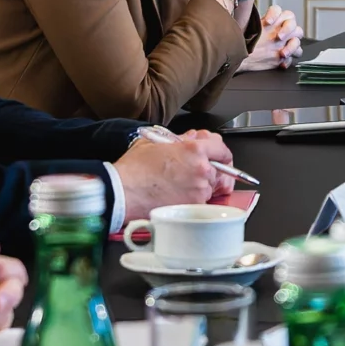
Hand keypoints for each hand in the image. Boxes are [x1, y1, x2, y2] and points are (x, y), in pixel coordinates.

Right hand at [114, 127, 234, 218]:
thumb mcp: (156, 142)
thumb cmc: (134, 169)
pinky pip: (202, 203)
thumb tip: (192, 138)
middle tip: (195, 172)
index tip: (217, 155)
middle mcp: (202, 169)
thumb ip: (179, 139)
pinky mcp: (192, 207)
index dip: (218, 152)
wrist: (122, 192)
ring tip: (181, 185)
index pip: (222, 148)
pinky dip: (194, 200)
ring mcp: (199, 190)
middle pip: (221, 170)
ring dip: (202, 186)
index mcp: (194, 149)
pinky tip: (178, 196)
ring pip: (211, 187)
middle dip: (211, 170)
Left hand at [241, 5, 301, 70]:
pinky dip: (289, 60)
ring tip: (283, 54)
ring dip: (292, 47)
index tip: (267, 22)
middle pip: (293, 23)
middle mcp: (280, 30)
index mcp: (271, 21)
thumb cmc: (245, 44)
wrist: (243, 60)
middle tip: (279, 37)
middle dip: (288, 29)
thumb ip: (249, 19)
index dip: (274, 14)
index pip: (278, 10)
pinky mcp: (285, 56)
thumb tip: (243, 6)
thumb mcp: (248, 31)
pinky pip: (294, 56)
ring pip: (297, 40)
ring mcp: (285, 43)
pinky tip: (281, 63)